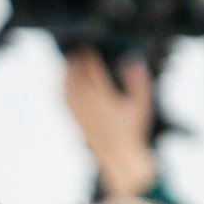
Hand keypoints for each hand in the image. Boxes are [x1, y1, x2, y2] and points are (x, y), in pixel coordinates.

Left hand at [62, 49, 157, 196]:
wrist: (119, 157)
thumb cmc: (132, 131)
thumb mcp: (142, 104)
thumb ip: (138, 81)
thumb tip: (131, 60)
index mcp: (104, 97)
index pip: (92, 69)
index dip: (89, 55)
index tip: (90, 47)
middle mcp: (89, 104)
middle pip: (76, 76)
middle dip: (76, 61)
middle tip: (79, 50)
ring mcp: (80, 113)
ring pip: (67, 87)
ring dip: (67, 73)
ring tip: (70, 62)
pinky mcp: (75, 121)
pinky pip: (63, 101)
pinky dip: (61, 88)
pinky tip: (63, 82)